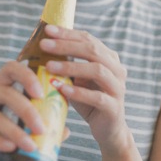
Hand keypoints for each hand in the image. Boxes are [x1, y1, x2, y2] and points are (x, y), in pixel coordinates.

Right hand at [0, 60, 45, 160]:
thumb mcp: (12, 134)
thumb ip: (33, 128)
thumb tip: (65, 131)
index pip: (11, 68)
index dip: (27, 76)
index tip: (43, 94)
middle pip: (6, 91)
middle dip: (27, 110)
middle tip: (42, 128)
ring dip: (15, 131)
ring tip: (30, 145)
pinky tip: (9, 148)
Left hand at [41, 25, 129, 153]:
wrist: (108, 131)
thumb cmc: (89, 101)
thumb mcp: (77, 79)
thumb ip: (68, 64)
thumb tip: (42, 48)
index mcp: (109, 58)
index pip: (88, 39)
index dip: (68, 33)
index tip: (47, 30)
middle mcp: (117, 70)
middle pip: (93, 51)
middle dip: (67, 45)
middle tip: (44, 44)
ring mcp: (118, 88)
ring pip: (97, 70)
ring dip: (71, 66)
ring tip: (49, 66)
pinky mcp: (114, 107)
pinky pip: (97, 97)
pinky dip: (79, 92)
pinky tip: (62, 89)